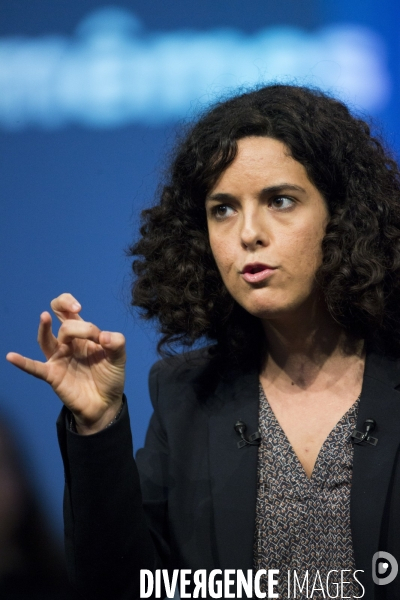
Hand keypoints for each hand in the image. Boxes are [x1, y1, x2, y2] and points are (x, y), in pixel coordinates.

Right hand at [6, 293, 125, 433]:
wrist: (106, 404)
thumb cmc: (110, 377)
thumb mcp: (119, 358)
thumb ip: (117, 343)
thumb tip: (103, 337)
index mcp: (82, 335)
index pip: (67, 312)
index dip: (68, 304)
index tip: (78, 308)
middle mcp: (68, 344)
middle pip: (63, 325)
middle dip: (76, 326)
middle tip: (90, 332)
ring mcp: (59, 359)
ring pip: (46, 340)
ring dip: (44, 329)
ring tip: (45, 317)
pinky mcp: (53, 375)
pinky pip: (35, 368)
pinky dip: (23, 362)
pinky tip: (11, 357)